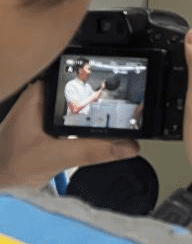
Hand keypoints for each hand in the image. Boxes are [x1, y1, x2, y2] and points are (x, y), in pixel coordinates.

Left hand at [0, 81, 138, 188]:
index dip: (105, 84)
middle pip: (86, 92)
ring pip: (83, 107)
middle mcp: (42, 98)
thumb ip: (93, 151)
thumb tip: (127, 145)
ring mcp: (46, 111)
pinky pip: (77, 120)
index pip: (81, 78)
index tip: (126, 94)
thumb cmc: (6, 166)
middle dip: (107, 103)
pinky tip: (100, 136)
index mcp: (40, 94)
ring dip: (98, 118)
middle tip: (128, 111)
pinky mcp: (49, 126)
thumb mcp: (55, 158)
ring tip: (118, 124)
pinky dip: (90, 128)